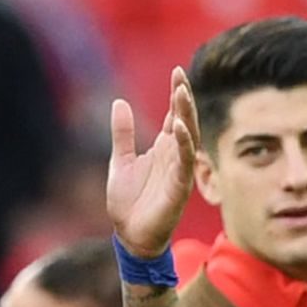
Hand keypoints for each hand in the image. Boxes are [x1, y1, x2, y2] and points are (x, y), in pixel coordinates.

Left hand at [107, 67, 199, 257]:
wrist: (128, 235)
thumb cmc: (128, 202)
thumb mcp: (120, 161)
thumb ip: (123, 134)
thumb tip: (119, 102)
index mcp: (162, 149)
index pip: (174, 115)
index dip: (176, 94)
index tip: (177, 71)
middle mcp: (174, 156)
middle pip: (184, 121)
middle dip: (183, 98)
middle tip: (180, 75)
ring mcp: (179, 171)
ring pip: (188, 137)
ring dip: (186, 115)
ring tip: (182, 93)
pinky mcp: (180, 187)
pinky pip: (185, 162)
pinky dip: (182, 144)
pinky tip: (177, 126)